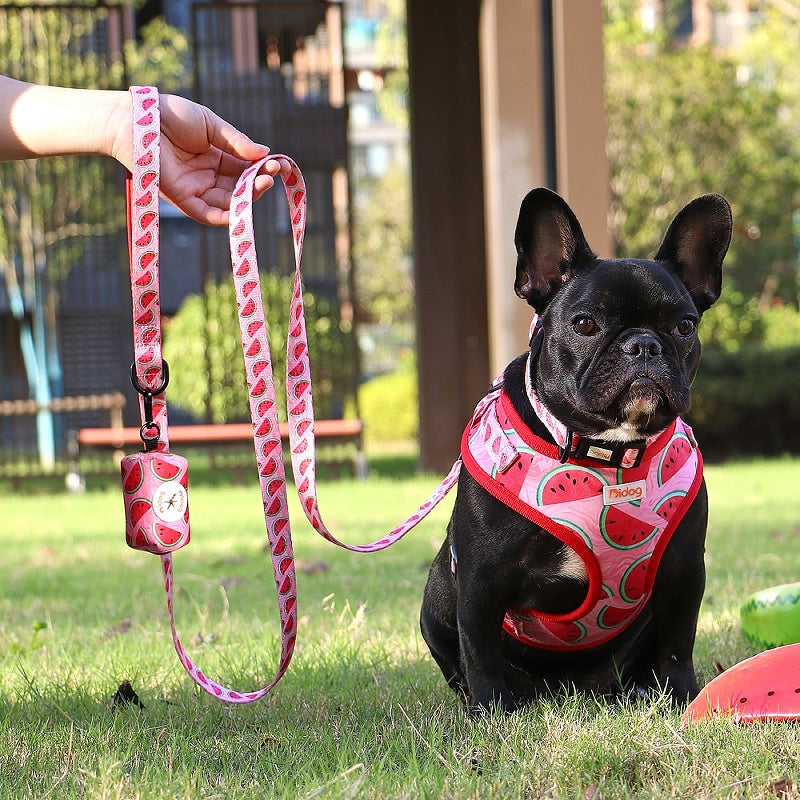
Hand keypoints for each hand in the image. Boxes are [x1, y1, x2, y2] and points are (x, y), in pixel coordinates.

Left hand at [112, 92, 289, 225]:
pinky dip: (227, 217)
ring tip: (264, 182)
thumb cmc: (171, 116)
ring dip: (249, 197)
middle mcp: (208, 176)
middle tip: (273, 173)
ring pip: (230, 203)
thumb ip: (237, 142)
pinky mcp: (184, 200)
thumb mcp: (211, 125)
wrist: (140, 120)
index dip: (263, 169)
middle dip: (259, 183)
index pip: (245, 169)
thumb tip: (266, 153)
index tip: (279, 164)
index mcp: (216, 157)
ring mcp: (197, 189)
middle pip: (241, 188)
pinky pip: (209, 215)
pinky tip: (243, 209)